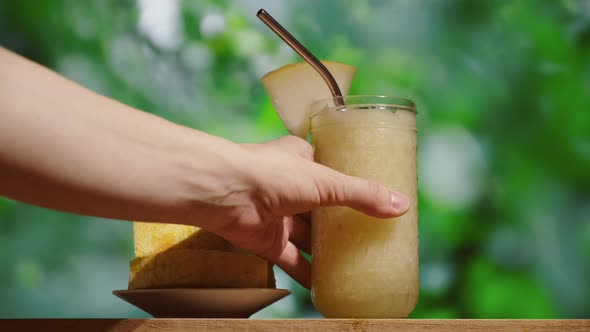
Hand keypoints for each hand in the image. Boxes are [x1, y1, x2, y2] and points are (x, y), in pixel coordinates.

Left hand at [205, 136, 409, 287]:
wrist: (223, 193)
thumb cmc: (271, 174)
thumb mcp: (325, 180)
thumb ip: (361, 194)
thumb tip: (401, 206)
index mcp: (302, 160)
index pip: (332, 171)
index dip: (351, 185)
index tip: (374, 200)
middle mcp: (289, 186)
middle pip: (322, 207)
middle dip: (342, 222)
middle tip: (370, 236)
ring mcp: (278, 215)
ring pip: (308, 236)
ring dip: (327, 249)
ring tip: (357, 262)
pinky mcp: (267, 240)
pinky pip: (292, 260)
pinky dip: (307, 273)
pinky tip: (327, 284)